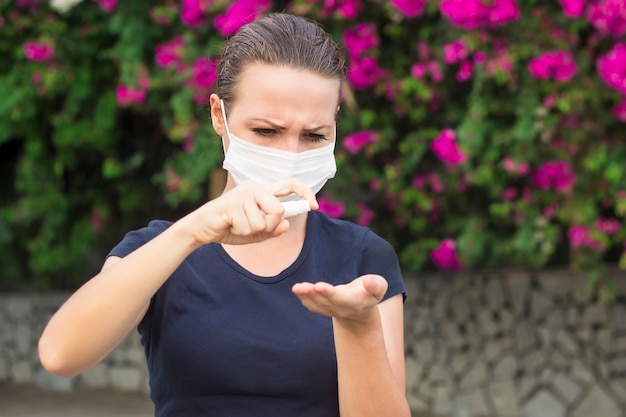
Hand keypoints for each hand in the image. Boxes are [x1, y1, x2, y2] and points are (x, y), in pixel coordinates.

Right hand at [182, 179, 317, 245]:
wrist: (201, 229)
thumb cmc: (229, 228)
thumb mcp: (254, 233)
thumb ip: (271, 230)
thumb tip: (286, 225)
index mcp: (262, 191)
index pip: (290, 185)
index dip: (305, 193)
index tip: (315, 206)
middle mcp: (254, 188)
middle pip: (278, 211)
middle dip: (269, 226)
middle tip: (251, 228)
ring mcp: (243, 194)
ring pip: (263, 222)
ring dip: (250, 231)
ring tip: (236, 225)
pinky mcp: (232, 204)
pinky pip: (248, 228)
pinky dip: (240, 233)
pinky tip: (228, 225)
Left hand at [292, 274, 387, 324]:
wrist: (361, 310)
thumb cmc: (370, 292)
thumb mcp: (380, 287)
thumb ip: (376, 285)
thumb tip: (369, 282)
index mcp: (356, 303)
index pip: (341, 299)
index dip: (330, 293)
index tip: (319, 286)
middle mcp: (342, 309)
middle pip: (326, 302)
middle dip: (315, 294)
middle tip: (304, 287)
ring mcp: (331, 311)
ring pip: (317, 305)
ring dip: (306, 296)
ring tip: (297, 288)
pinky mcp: (323, 309)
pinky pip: (312, 306)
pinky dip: (304, 298)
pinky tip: (297, 290)